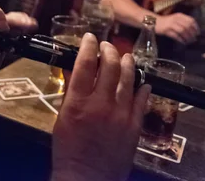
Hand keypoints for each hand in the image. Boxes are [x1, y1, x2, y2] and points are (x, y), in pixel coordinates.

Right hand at [52, 34, 150, 180]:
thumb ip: (71, 93)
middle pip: (110, 66)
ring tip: (127, 57)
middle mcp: (101, 103)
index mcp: (78, 101)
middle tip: (107, 46)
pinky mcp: (134, 126)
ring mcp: (121, 114)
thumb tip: (76, 70)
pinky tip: (142, 82)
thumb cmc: (69, 150)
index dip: (88, 46)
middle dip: (109, 50)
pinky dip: (142, 88)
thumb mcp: (62, 118)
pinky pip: (142, 100)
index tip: (90, 38)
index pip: (85, 63)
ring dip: (128, 64)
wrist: (86, 178)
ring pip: (129, 78)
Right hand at [155, 13, 199, 44]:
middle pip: (187, 26)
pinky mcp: (166, 30)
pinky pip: (175, 35)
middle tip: (194, 39)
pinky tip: (183, 42)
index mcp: (179, 15)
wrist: (155, 22)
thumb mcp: (176, 19)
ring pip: (182, 31)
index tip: (198, 33)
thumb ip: (184, 22)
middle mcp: (175, 19)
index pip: (191, 20)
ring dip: (187, 37)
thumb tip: (194, 31)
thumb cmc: (167, 21)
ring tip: (189, 42)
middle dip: (192, 34)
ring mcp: (170, 24)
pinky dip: (180, 40)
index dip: (196, 27)